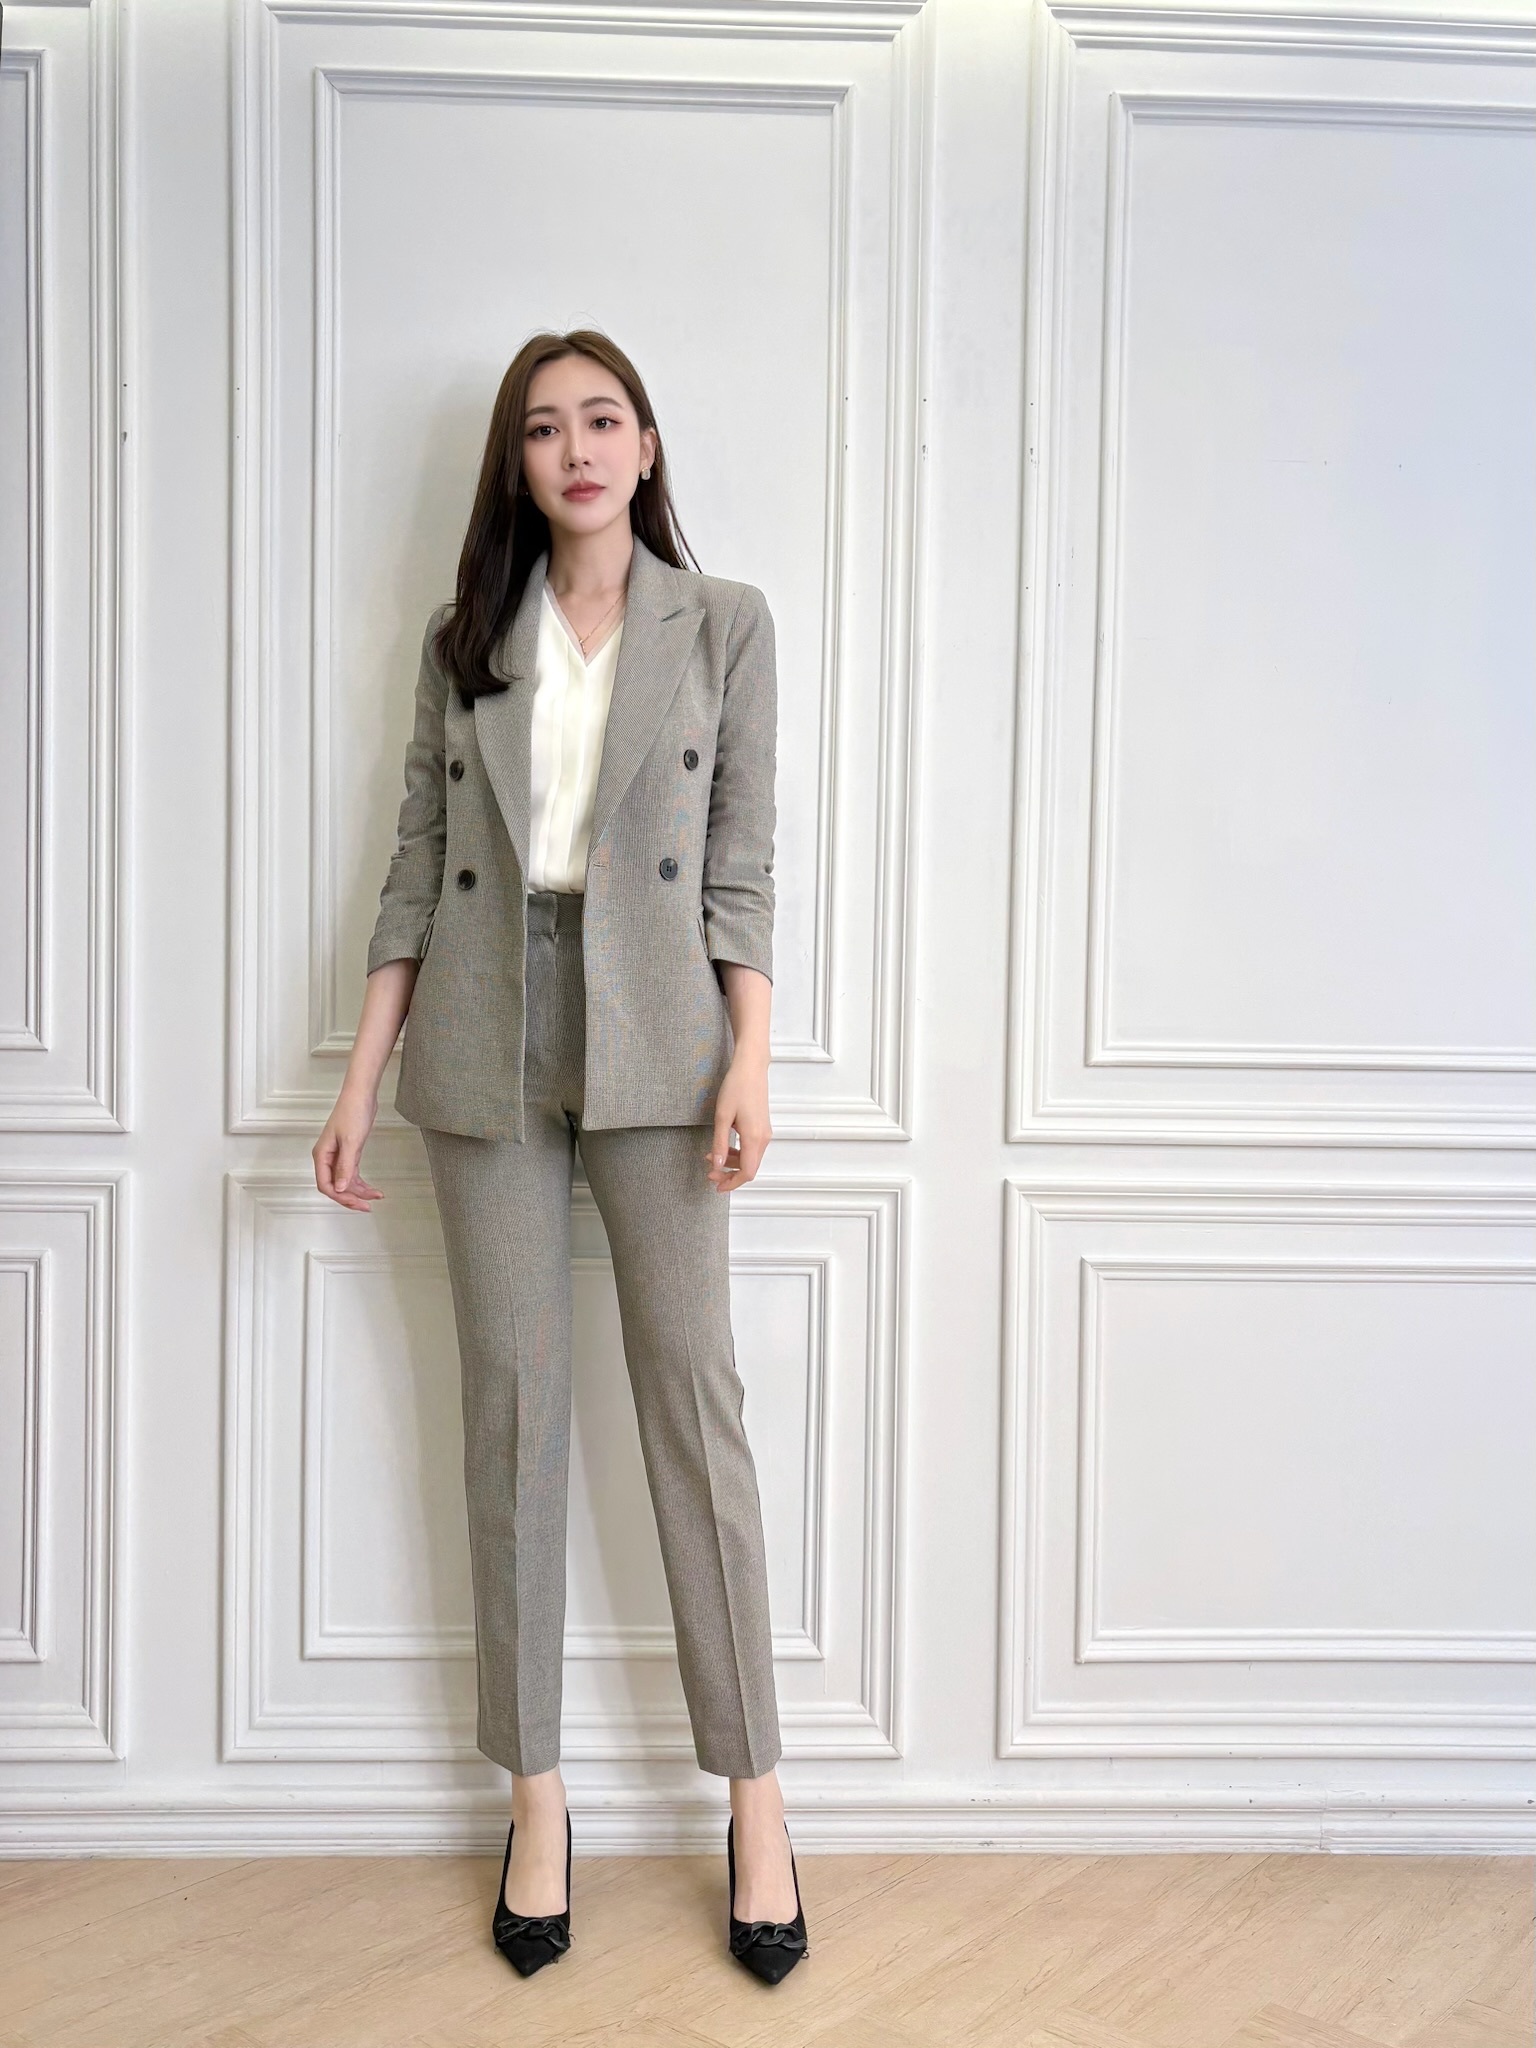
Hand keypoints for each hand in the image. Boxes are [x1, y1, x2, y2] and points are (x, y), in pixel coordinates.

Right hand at [314, 1085, 384, 1210]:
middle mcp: (327, 1158)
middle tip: (368, 1206)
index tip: (357, 1203)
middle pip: (336, 1186)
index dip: (340, 1197)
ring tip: (376, 1197)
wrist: (361, 1095)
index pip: (325, 1184)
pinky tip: (373, 1189)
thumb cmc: (352, 1112)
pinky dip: (362, 1182)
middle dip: (351, 1197)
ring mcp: (338, 1156)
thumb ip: (345, 1166)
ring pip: (346, 1182)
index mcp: (322, 1155)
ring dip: (359, 1191)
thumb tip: (340, 1188)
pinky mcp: (349, 1153)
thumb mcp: (351, 1142)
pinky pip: (352, 1174)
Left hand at [705, 1053, 771, 1191]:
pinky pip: (752, 1148)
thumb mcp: (722, 1116)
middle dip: (729, 1174)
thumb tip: (717, 1166)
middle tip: (709, 1173)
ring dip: (732, 1162)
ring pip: (750, 1159)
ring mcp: (765, 1133)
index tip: (716, 1185)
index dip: (732, 1183)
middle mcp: (763, 1138)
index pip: (747, 1172)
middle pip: (749, 1168)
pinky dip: (738, 1152)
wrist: (751, 1067)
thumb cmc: (736, 1087)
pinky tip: (724, 1146)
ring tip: (712, 1157)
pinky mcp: (762, 1127)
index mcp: (754, 1138)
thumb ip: (720, 1143)